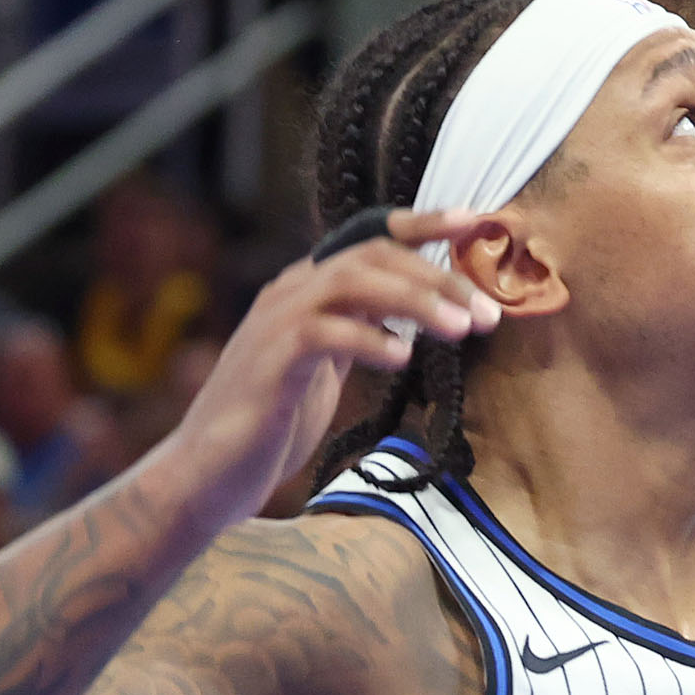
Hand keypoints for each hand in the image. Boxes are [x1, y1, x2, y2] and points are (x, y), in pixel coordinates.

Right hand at [165, 212, 496, 518]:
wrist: (207, 473)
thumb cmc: (272, 421)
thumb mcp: (325, 363)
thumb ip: (360, 328)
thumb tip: (423, 313)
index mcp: (305, 287)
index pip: (369, 237)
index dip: (422, 223)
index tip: (474, 220)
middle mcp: (289, 293)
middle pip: (371, 256)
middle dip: (437, 277)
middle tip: (486, 312)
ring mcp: (274, 325)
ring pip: (351, 282)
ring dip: (415, 300)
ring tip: (460, 328)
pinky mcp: (270, 363)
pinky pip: (324, 333)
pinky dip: (369, 338)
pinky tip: (403, 355)